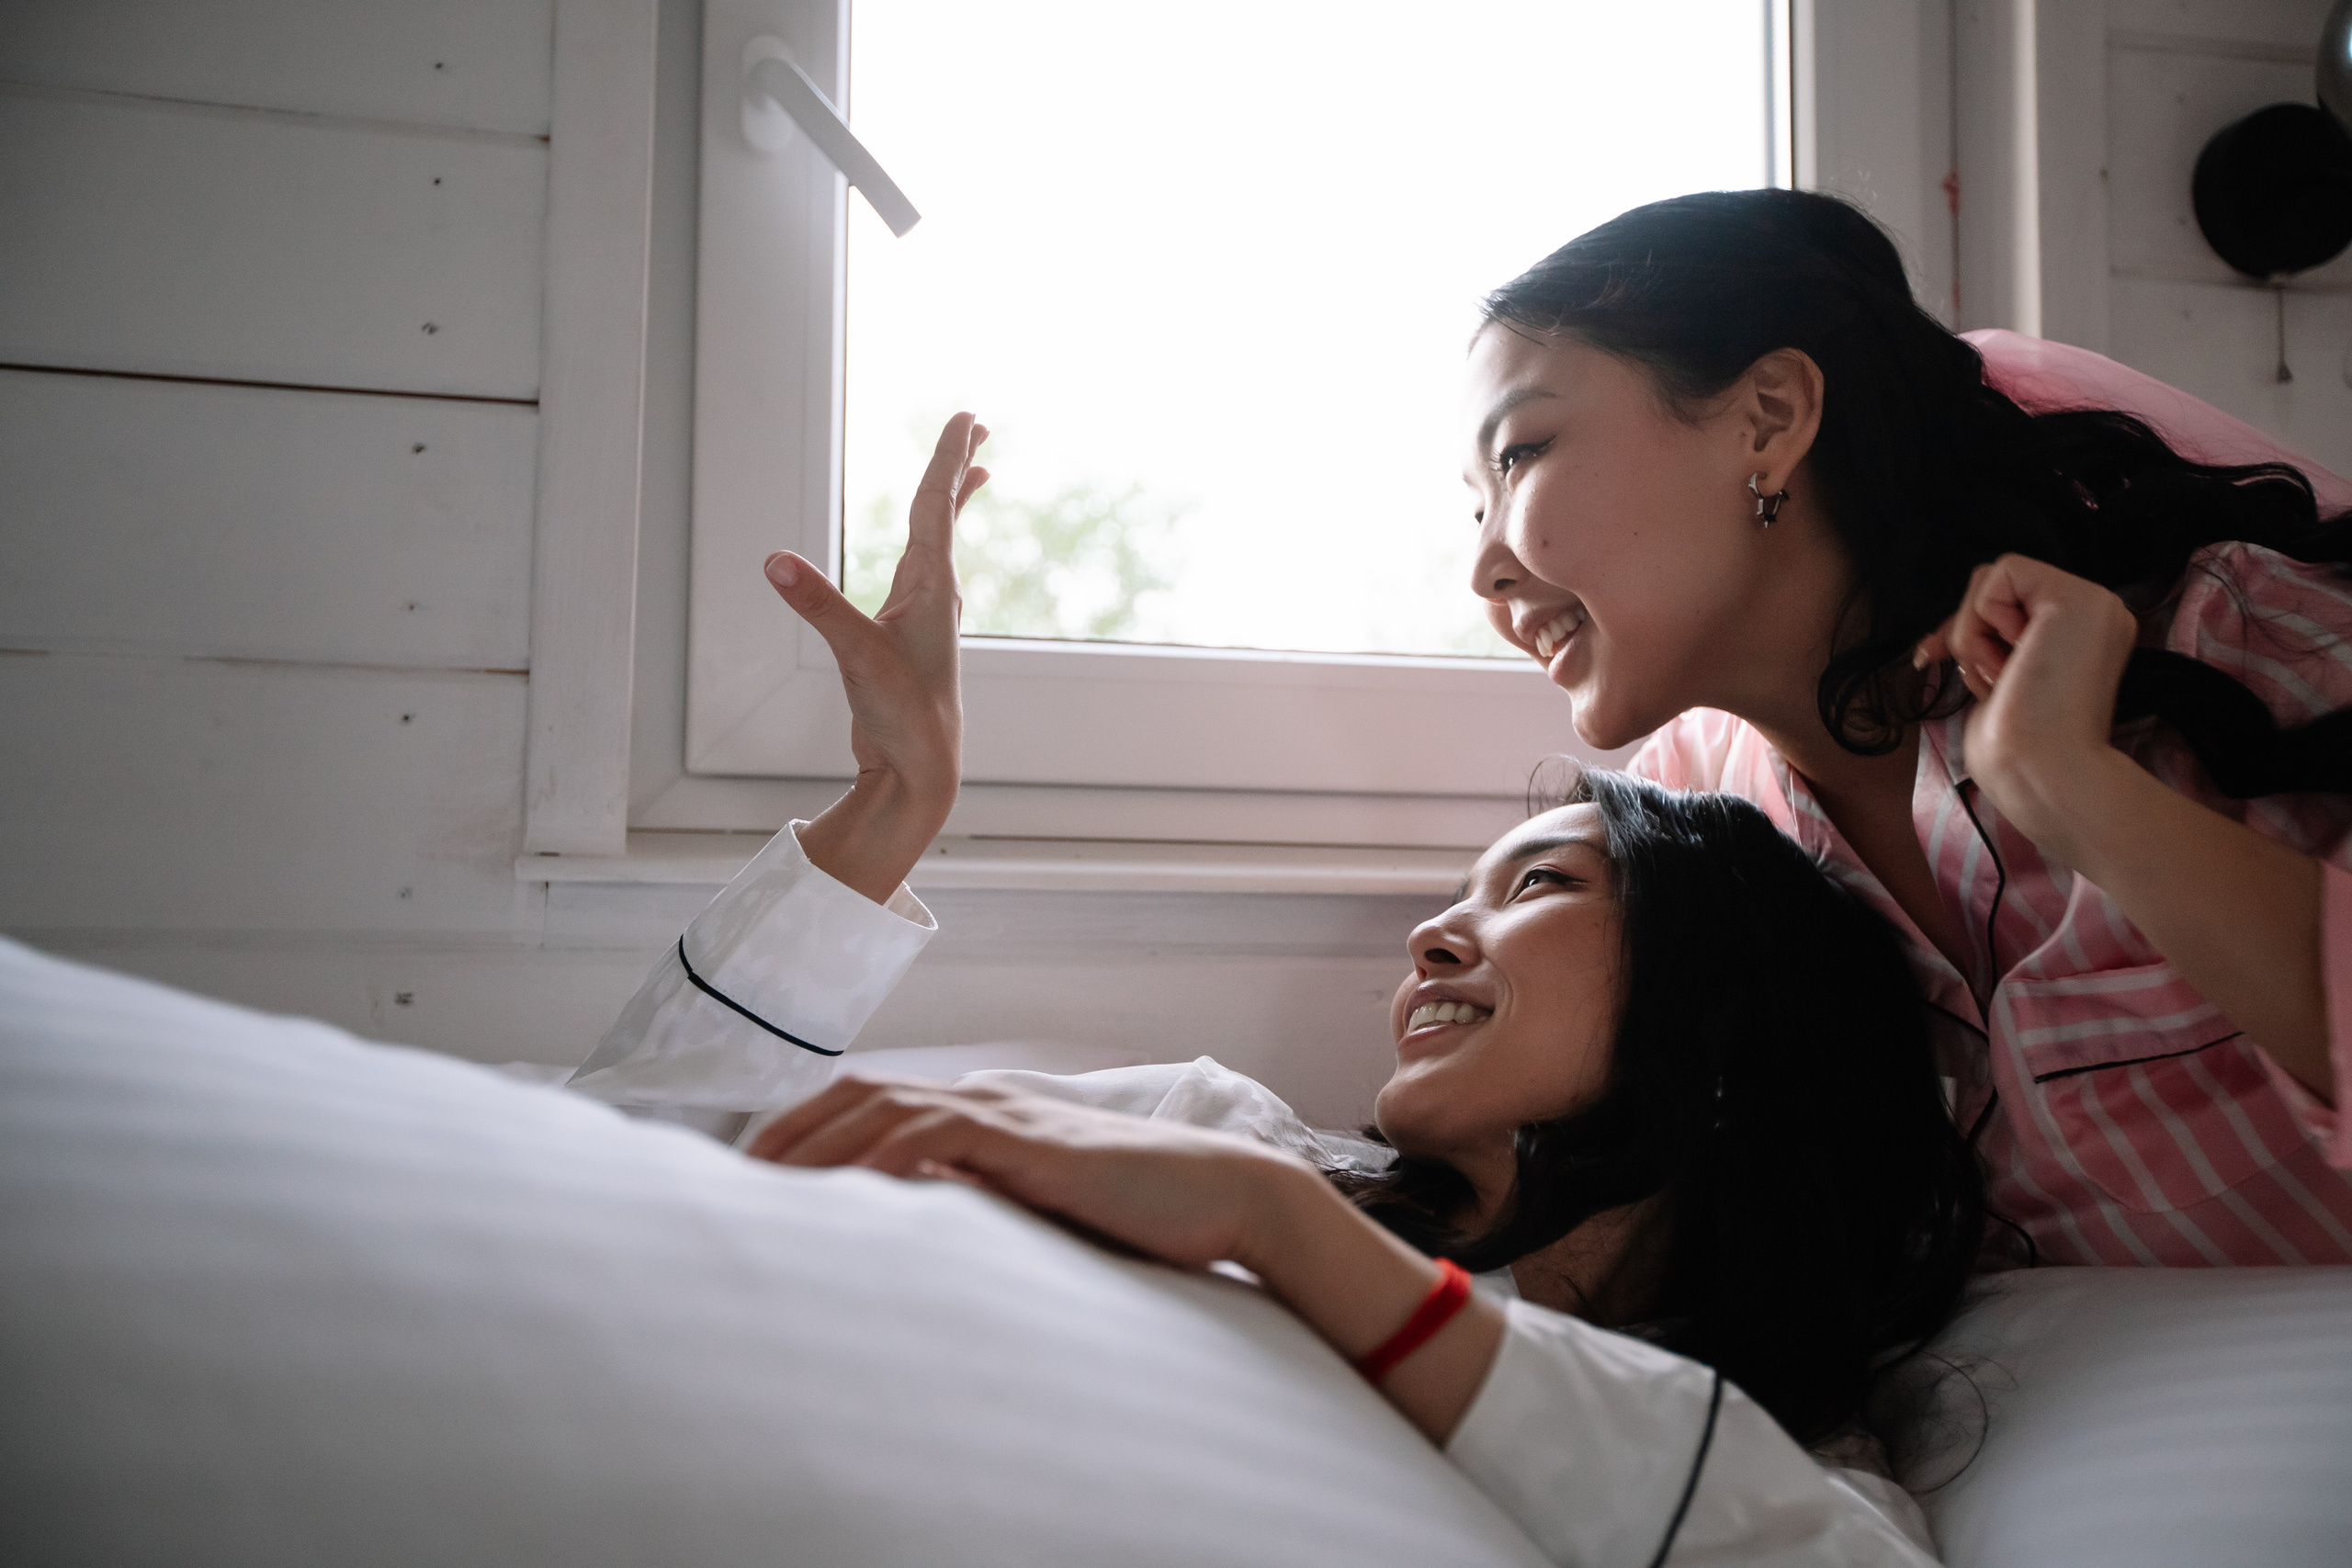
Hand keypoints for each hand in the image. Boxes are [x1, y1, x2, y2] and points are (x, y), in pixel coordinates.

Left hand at [752, 1072, 1511, 1442]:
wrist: (1226, 1196)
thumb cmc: (1141, 1216)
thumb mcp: (1043, 1213)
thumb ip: (985, 1208)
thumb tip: (920, 1235)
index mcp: (984, 1113)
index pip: (872, 1104)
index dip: (808, 1131)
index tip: (755, 1173)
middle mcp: (986, 1101)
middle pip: (859, 1094)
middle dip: (788, 1133)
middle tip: (731, 1178)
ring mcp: (1008, 1116)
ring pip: (885, 1108)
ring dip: (818, 1143)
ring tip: (765, 1183)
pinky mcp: (1032, 1144)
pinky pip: (940, 1135)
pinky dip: (886, 1156)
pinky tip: (850, 1188)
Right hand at [768, 415, 988, 902]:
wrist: (920, 770)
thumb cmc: (903, 715)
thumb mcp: (856, 656)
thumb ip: (816, 605)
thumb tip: (775, 561)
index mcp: (931, 587)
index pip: (938, 505)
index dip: (950, 457)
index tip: (969, 416)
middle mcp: (935, 595)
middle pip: (947, 514)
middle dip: (959, 467)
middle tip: (978, 425)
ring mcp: (924, 616)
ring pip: (938, 543)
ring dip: (949, 504)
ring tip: (970, 474)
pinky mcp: (907, 639)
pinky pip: (920, 575)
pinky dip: (926, 548)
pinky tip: (921, 559)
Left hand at [1913, 553, 2139, 854]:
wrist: (2044, 772)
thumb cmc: (2017, 749)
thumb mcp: (1996, 685)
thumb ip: (1987, 651)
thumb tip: (1937, 640)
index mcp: (2080, 635)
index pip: (2007, 604)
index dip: (1967, 630)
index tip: (1938, 658)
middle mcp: (2095, 613)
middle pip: (1995, 587)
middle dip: (1968, 632)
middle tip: (1989, 680)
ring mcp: (2093, 602)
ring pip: (1992, 577)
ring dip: (1974, 633)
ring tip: (2004, 676)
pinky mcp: (2077, 598)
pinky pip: (2000, 575)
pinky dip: (1981, 620)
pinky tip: (2009, 662)